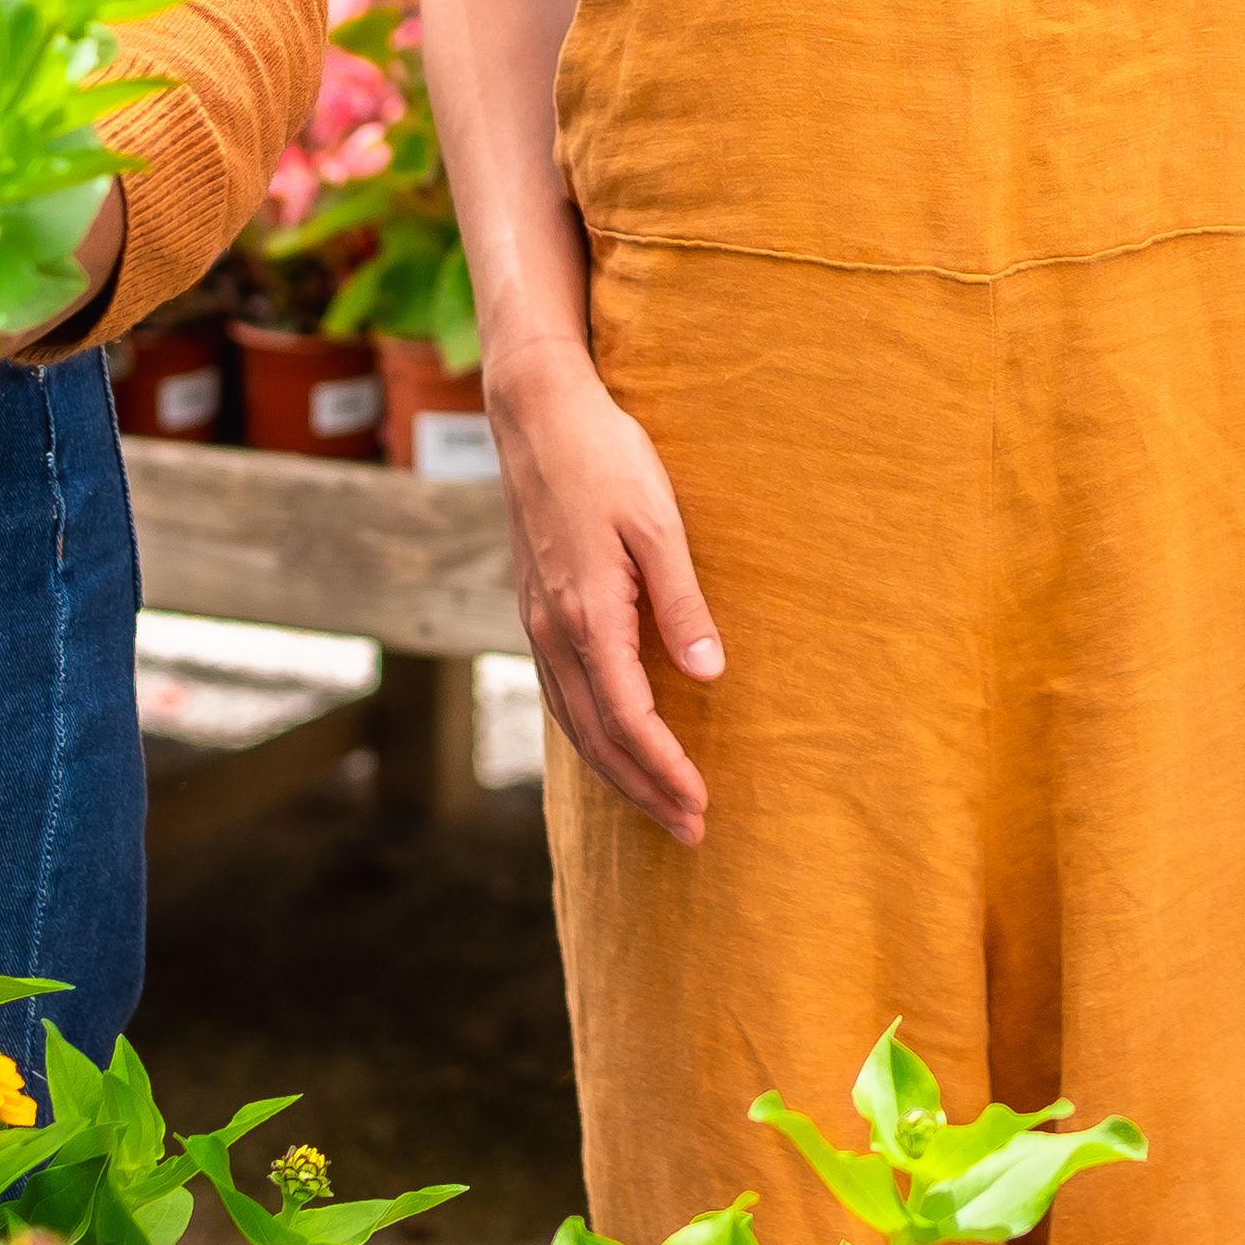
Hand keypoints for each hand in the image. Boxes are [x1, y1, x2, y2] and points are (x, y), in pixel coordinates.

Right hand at [489, 342, 719, 845]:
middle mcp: (553, 630)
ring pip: (572, 721)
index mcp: (587, 614)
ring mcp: (536, 622)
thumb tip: (708, 676)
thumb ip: (682, 603)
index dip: (664, 769)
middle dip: (643, 789)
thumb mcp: (659, 523)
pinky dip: (589, 735)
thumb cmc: (606, 458)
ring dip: (616, 771)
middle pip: (596, 736)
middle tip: (690, 831)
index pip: (627, 718)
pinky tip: (613, 745)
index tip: (701, 804)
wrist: (537, 414)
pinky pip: (559, 693)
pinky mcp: (536, 608)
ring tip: (659, 805)